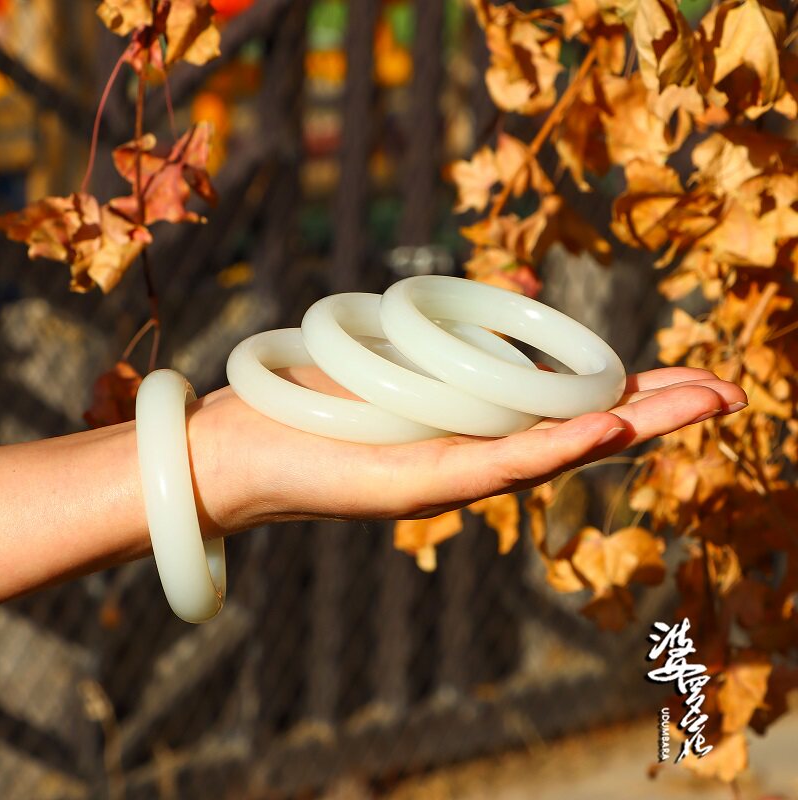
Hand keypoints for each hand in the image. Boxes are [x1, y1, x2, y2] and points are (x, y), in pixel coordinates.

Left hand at [188, 366, 747, 533]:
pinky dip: (553, 446)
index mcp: (479, 425)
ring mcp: (450, 476)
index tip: (697, 374)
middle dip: (654, 412)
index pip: (572, 405)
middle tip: (727, 393)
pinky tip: (605, 427)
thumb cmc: (326, 397)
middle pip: (580, 432)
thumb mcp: (407, 351)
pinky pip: (495, 463)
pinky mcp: (414, 486)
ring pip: (553, 450)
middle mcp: (476, 456)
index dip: (636, 389)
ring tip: (695, 403)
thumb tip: (520, 286)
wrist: (243, 445)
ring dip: (626, 426)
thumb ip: (468, 326)